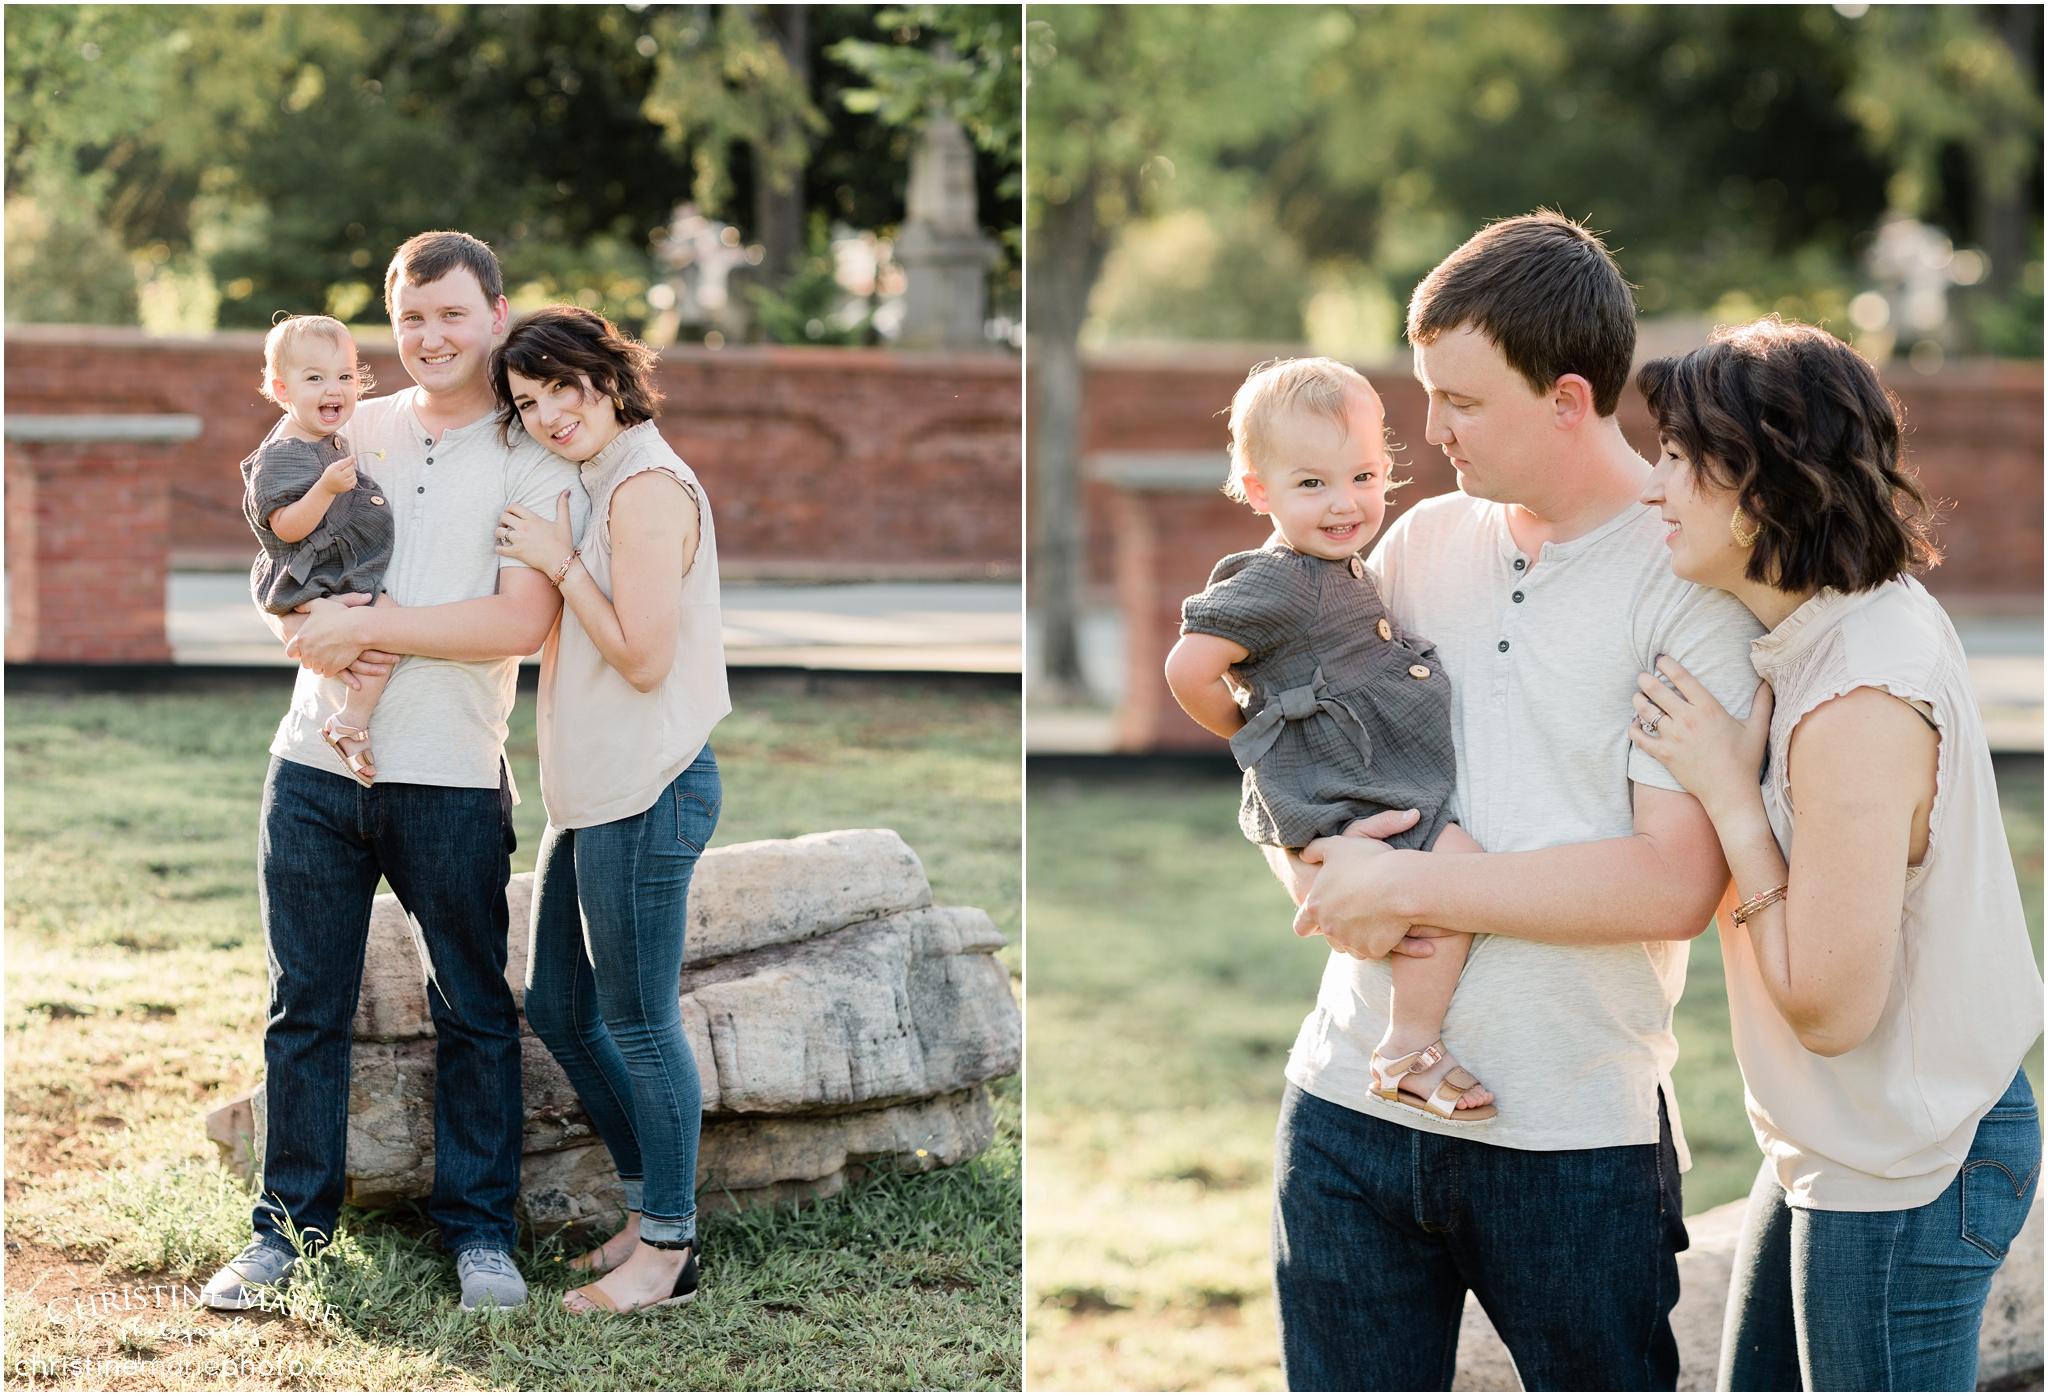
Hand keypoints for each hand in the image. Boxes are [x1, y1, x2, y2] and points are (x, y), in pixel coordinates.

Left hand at [284, 596, 367, 675]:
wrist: (359, 627)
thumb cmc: (340, 614)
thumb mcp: (319, 604)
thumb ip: (304, 606)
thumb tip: (295, 607)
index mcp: (301, 638)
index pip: (290, 652)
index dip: (298, 651)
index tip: (307, 648)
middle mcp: (307, 652)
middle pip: (305, 662)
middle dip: (312, 658)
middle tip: (322, 651)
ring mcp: (319, 661)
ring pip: (316, 669)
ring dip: (322, 664)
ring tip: (331, 656)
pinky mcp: (331, 668)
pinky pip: (327, 673)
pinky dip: (332, 669)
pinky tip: (338, 660)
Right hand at [317, 455, 357, 495]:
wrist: (326, 488)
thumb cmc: (330, 475)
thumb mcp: (332, 467)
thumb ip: (342, 462)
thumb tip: (354, 461)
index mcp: (334, 470)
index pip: (344, 463)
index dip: (350, 459)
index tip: (353, 456)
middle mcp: (339, 477)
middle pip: (350, 469)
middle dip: (351, 466)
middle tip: (349, 465)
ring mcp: (344, 483)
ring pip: (354, 474)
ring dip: (352, 472)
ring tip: (347, 472)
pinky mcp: (347, 488)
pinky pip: (355, 480)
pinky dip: (353, 477)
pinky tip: (349, 477)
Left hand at [496, 490, 575, 576]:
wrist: (561, 562)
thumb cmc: (563, 543)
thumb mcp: (564, 522)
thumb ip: (563, 506)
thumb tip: (567, 491)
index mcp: (533, 519)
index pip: (513, 507)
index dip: (509, 508)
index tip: (511, 514)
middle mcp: (524, 528)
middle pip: (503, 517)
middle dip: (502, 520)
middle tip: (506, 524)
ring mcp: (519, 541)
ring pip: (499, 532)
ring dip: (499, 533)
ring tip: (504, 536)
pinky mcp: (517, 553)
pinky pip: (500, 549)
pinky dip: (499, 548)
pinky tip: (502, 548)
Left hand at [1292, 828, 1428, 959]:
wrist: (1401, 884)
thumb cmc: (1369, 862)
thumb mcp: (1338, 846)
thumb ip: (1316, 850)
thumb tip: (1303, 855)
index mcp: (1316, 906)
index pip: (1301, 926)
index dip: (1310, 924)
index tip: (1319, 921)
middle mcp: (1328, 928)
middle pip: (1331, 936)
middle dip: (1341, 928)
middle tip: (1358, 912)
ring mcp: (1349, 941)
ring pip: (1351, 946)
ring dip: (1359, 937)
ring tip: (1375, 918)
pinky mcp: (1371, 950)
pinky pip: (1372, 950)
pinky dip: (1379, 941)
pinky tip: (1389, 926)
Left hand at [1628, 657, 1773, 815]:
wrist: (1730, 792)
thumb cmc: (1744, 760)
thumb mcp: (1757, 728)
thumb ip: (1762, 703)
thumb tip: (1768, 682)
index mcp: (1708, 708)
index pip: (1681, 678)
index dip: (1666, 664)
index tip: (1659, 659)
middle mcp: (1687, 719)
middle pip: (1656, 690)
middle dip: (1645, 680)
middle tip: (1642, 677)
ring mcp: (1673, 737)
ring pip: (1645, 711)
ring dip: (1638, 701)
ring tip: (1637, 697)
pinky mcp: (1663, 754)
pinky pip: (1640, 738)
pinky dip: (1634, 729)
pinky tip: (1635, 724)